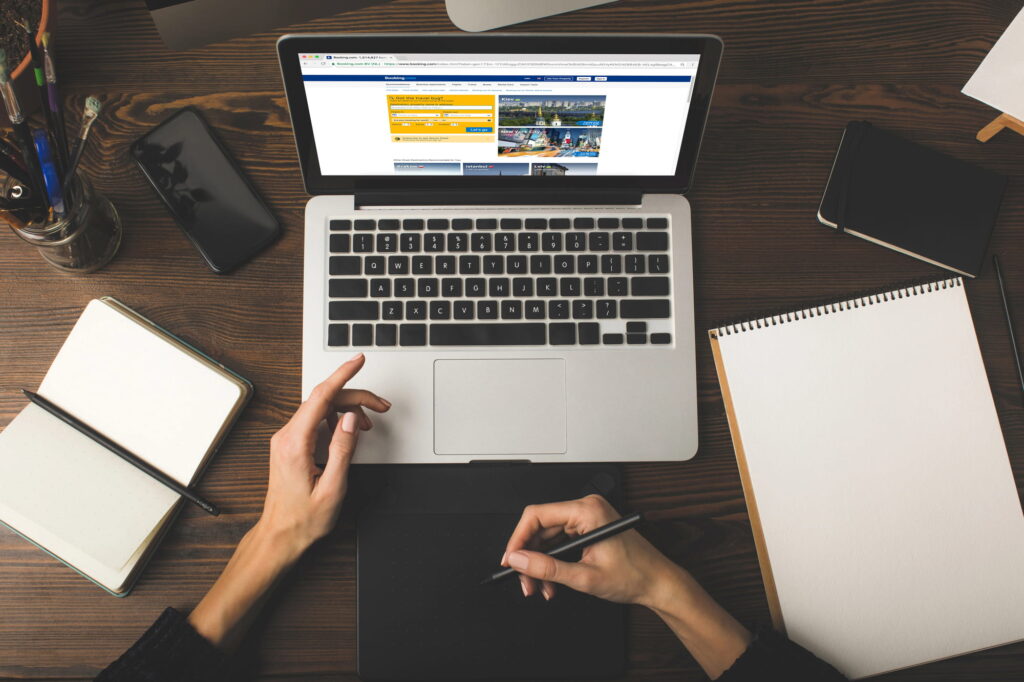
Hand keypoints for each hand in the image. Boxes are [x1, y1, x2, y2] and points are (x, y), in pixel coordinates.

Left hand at [190, 353, 388, 648]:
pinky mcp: (291, 444)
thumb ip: (343, 449)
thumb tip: (352, 419)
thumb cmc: (303, 519)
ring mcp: (287, 439)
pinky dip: (337, 419)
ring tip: (372, 419)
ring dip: (348, 408)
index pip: (321, 396)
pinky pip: (316, 420)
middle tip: (382, 405)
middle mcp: (287, 436)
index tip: (358, 360)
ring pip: (321, 408)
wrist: (280, 536)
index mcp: (294, 443)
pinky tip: (351, 429)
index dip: (343, 375)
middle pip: (324, 400)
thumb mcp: (332, 487)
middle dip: (355, 397)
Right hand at [501, 494, 678, 605]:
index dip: (518, 538)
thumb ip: (547, 568)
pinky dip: (553, 562)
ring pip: (548, 537)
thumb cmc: (635, 575)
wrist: (658, 583)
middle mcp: (586, 508)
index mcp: (587, 510)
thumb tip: (519, 560)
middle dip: (529, 557)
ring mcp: (588, 518)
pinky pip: (560, 541)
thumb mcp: (585, 577)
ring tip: (540, 587)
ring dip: (541, 564)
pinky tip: (552, 582)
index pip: (537, 515)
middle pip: (540, 528)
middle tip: (524, 582)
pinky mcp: (589, 528)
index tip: (510, 560)